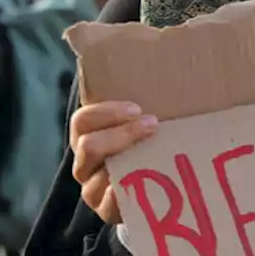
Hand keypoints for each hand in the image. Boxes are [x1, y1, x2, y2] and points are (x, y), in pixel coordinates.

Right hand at [70, 101, 157, 223]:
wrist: (154, 184)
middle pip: (87, 145)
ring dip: (128, 160)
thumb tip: (171, 44)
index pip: (82, 120)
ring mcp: (93, 188)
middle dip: (120, 134)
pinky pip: (110, 204)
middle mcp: (85, 161)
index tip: (136, 108)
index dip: (105, 113)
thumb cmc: (148, 140)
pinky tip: (149, 182)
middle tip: (152, 124)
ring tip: (156, 151)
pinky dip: (126, 193)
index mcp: (89, 134)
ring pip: (97, 176)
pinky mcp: (106, 211)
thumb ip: (146, 92)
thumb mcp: (144, 115)